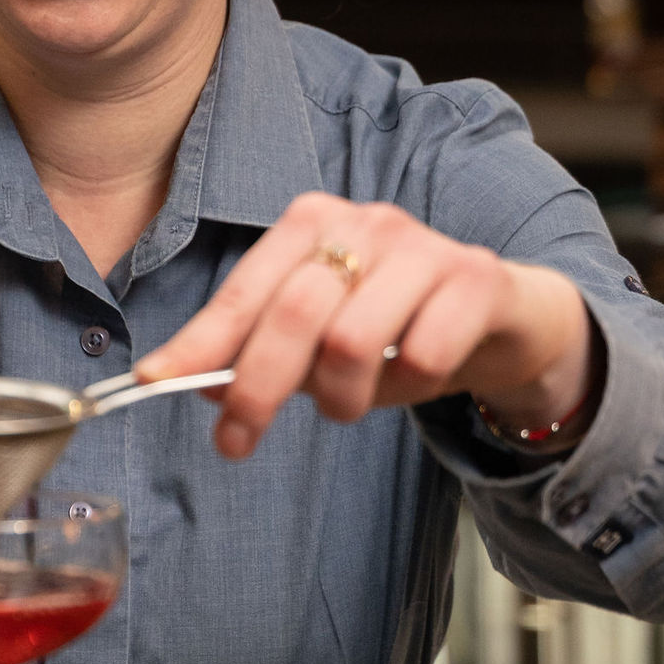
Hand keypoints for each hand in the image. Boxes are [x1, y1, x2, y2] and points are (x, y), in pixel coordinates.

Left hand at [137, 191, 597, 460]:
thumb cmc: (400, 326)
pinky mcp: (476, 278)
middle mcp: (365, 223)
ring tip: (350, 404)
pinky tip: (416, 379)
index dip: (201, 344)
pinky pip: (425, 352)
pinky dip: (410, 384)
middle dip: (259, 387)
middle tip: (241, 440)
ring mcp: (423, 247)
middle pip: (292, 314)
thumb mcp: (321, 337)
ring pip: (352, 339)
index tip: (158, 384)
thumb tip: (182, 377)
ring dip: (343, 395)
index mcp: (314, 224)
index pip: (244, 290)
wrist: (505, 317)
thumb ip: (258, 348)